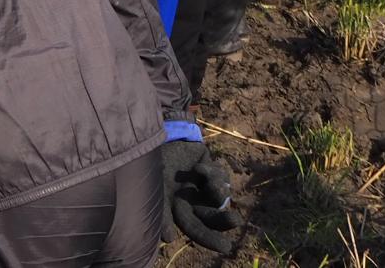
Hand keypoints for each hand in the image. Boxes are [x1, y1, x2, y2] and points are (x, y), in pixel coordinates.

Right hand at [159, 134, 242, 252]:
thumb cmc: (149, 169)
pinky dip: (211, 173)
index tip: (226, 248)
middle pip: (213, 216)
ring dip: (219, 194)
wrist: (150, 137)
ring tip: (214, 188)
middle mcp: (193, 199)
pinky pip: (220, 175)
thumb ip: (162, 215)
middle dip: (224, 220)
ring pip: (220, 196)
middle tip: (235, 220)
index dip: (210, 239)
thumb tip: (168, 239)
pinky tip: (197, 168)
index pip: (197, 229)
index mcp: (180, 209)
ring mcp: (202, 183)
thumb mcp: (154, 193)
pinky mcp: (209, 166)